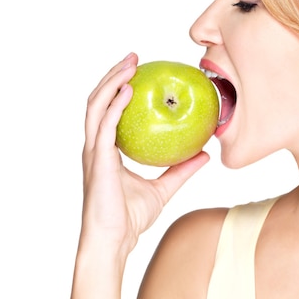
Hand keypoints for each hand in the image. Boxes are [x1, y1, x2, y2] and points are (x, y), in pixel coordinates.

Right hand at [80, 52, 209, 254]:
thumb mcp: (164, 188)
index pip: (109, 111)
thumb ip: (181, 170)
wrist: (114, 241)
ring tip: (129, 64)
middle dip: (113, 75)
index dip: (119, 89)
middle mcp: (96, 146)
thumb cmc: (130, 218)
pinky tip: (128, 91)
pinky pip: (104, 125)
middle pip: (99, 100)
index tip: (138, 72)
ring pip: (96, 106)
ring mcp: (93, 151)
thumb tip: (205, 154)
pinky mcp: (97, 159)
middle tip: (134, 57)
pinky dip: (114, 105)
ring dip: (111, 81)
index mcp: (107, 150)